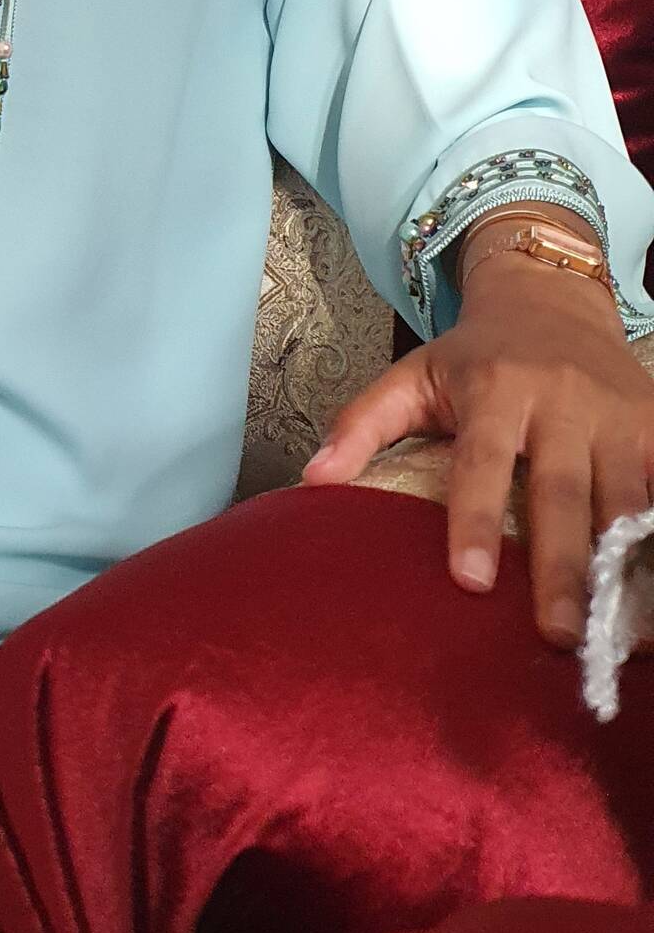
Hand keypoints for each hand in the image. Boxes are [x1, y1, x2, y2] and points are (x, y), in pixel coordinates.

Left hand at [303, 260, 653, 646]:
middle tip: (557, 636)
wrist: (553, 297)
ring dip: (620, 562)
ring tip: (614, 628)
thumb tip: (312, 479)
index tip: (469, 581)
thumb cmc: (476, 353)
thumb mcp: (414, 374)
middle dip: (561, 567)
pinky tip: (648, 579)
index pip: (482, 461)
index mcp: (496, 388)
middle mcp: (561, 400)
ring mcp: (616, 414)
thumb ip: (363, 423)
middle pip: (562, 493)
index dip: (474, 519)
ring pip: (623, 496)